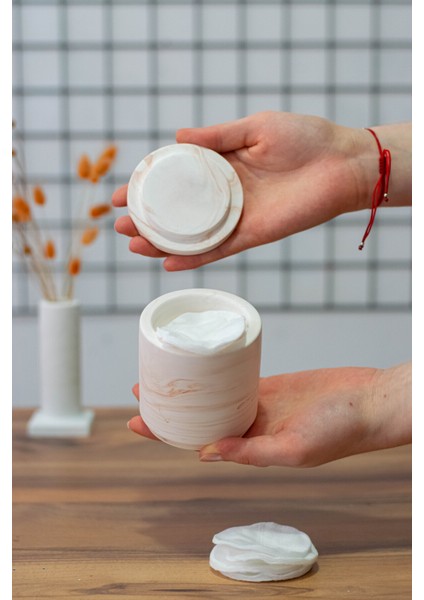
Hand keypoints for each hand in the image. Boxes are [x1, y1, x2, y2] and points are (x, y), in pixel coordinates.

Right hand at [113, 111, 373, 270]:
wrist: (341, 163)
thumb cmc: (304, 138)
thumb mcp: (254, 127)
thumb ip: (217, 136)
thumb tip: (175, 137)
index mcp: (222, 167)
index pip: (176, 181)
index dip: (147, 187)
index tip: (119, 193)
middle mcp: (224, 196)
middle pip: (178, 213)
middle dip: (147, 220)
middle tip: (120, 225)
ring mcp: (237, 217)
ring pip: (192, 236)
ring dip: (163, 244)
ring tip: (135, 246)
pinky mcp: (253, 235)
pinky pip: (219, 250)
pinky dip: (195, 259)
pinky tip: (169, 264)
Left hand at [127, 363, 410, 467]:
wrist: (369, 401)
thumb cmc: (340, 430)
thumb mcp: (294, 448)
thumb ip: (252, 452)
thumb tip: (204, 452)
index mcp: (251, 449)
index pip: (197, 442)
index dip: (167, 434)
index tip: (137, 423)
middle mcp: (250, 427)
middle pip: (199, 417)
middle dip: (169, 407)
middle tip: (140, 389)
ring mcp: (259, 403)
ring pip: (213, 395)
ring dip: (188, 387)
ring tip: (161, 372)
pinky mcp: (270, 383)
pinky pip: (235, 376)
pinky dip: (216, 371)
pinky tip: (198, 361)